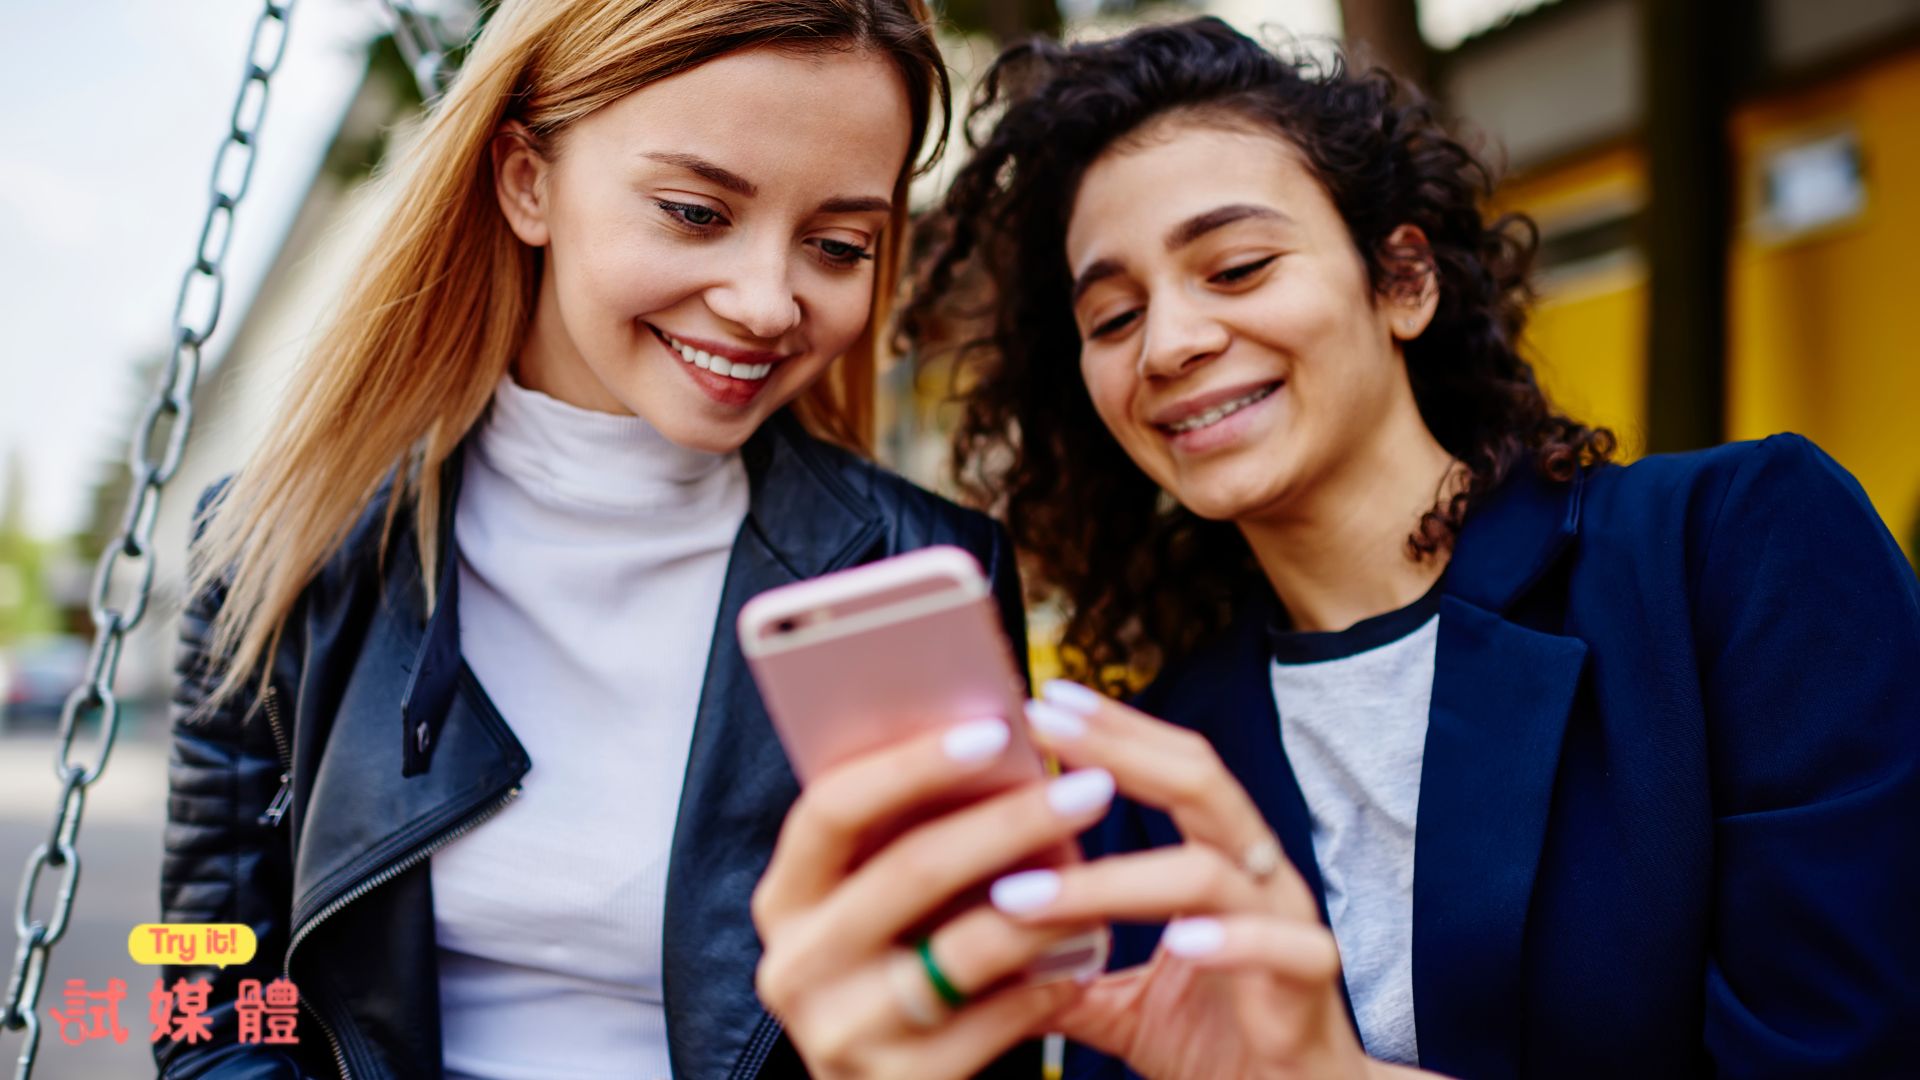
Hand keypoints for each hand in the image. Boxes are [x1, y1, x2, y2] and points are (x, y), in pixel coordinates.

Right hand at [751, 715, 1110, 1079]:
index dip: (911, 764)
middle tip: (1091, 789)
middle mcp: (796, 965)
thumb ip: (905, 838)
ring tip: (1108, 876)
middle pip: (911, 870)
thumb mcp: (872, 907)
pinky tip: (1084, 964)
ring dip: (1047, 906)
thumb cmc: (895, 973)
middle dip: (1011, 822)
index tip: (997, 729)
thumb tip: (1000, 740)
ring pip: (962, 951)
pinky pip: (994, 1025)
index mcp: (787, 898)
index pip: (832, 809)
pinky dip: (1047, 988)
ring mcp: (841, 1033)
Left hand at [993, 682, 1426, 1079]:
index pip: (1174, 771)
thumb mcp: (1121, 1003)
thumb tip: (973, 941)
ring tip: (1030, 893)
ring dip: (1116, 878)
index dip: (1116, 730)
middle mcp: (1260, 880)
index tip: (1042, 701)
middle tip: (1044, 721)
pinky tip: (1178, 941)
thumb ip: (1063, 967)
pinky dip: (1232, 942)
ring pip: (1213, 874)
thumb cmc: (1218, 1047)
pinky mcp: (1311, 993)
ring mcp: (1291, 929)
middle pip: (1199, 785)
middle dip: (1120, 747)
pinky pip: (1287, 950)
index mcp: (1222, 865)